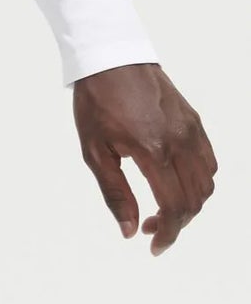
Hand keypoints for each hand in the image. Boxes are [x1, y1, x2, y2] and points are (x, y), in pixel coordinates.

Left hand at [73, 63, 218, 254]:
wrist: (110, 59)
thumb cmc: (96, 103)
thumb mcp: (94, 151)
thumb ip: (115, 193)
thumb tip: (129, 230)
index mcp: (153, 151)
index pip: (175, 207)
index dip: (168, 234)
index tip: (153, 245)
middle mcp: (180, 142)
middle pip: (195, 200)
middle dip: (176, 223)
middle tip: (150, 228)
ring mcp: (191, 131)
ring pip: (206, 183)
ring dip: (190, 204)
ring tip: (162, 207)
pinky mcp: (194, 122)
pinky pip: (208, 161)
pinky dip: (199, 181)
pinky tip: (175, 183)